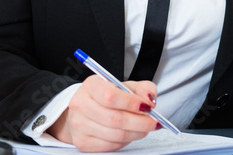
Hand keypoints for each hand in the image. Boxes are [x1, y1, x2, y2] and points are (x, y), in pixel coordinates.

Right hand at [47, 75, 161, 150]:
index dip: (132, 103)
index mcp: (91, 85)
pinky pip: (110, 146)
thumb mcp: (126, 86)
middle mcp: (80, 104)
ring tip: (144, 128)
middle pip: (115, 119)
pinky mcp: (81, 142)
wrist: (87, 110)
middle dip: (140, 122)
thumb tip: (150, 100)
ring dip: (136, 133)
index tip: (148, 107)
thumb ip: (143, 88)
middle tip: (153, 122)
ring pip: (115, 135)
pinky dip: (125, 142)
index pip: (111, 96)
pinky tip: (130, 134)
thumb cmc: (109, 96)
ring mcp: (79, 125)